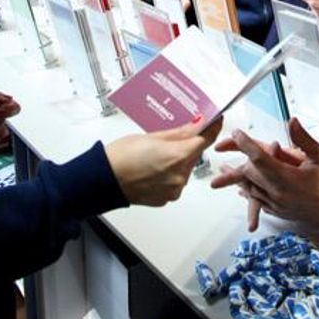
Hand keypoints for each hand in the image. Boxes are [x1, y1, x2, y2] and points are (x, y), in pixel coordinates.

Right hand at [106, 119, 222, 205]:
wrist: (103, 180)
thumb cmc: (120, 157)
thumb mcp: (152, 136)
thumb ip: (179, 132)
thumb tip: (197, 125)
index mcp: (178, 156)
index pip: (205, 139)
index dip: (212, 128)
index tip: (215, 120)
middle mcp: (180, 176)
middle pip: (194, 155)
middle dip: (186, 146)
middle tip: (169, 139)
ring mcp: (174, 190)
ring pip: (185, 169)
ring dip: (177, 161)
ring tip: (155, 156)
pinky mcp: (167, 199)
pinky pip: (175, 182)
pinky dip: (169, 174)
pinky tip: (153, 169)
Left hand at [212, 118, 318, 232]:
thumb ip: (303, 138)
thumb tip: (291, 121)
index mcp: (287, 177)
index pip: (260, 158)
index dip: (246, 144)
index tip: (237, 133)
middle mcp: (278, 192)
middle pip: (250, 174)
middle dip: (236, 161)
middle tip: (223, 150)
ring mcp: (277, 204)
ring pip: (250, 189)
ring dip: (236, 178)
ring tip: (223, 170)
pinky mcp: (279, 211)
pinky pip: (257, 201)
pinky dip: (248, 193)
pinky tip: (241, 189)